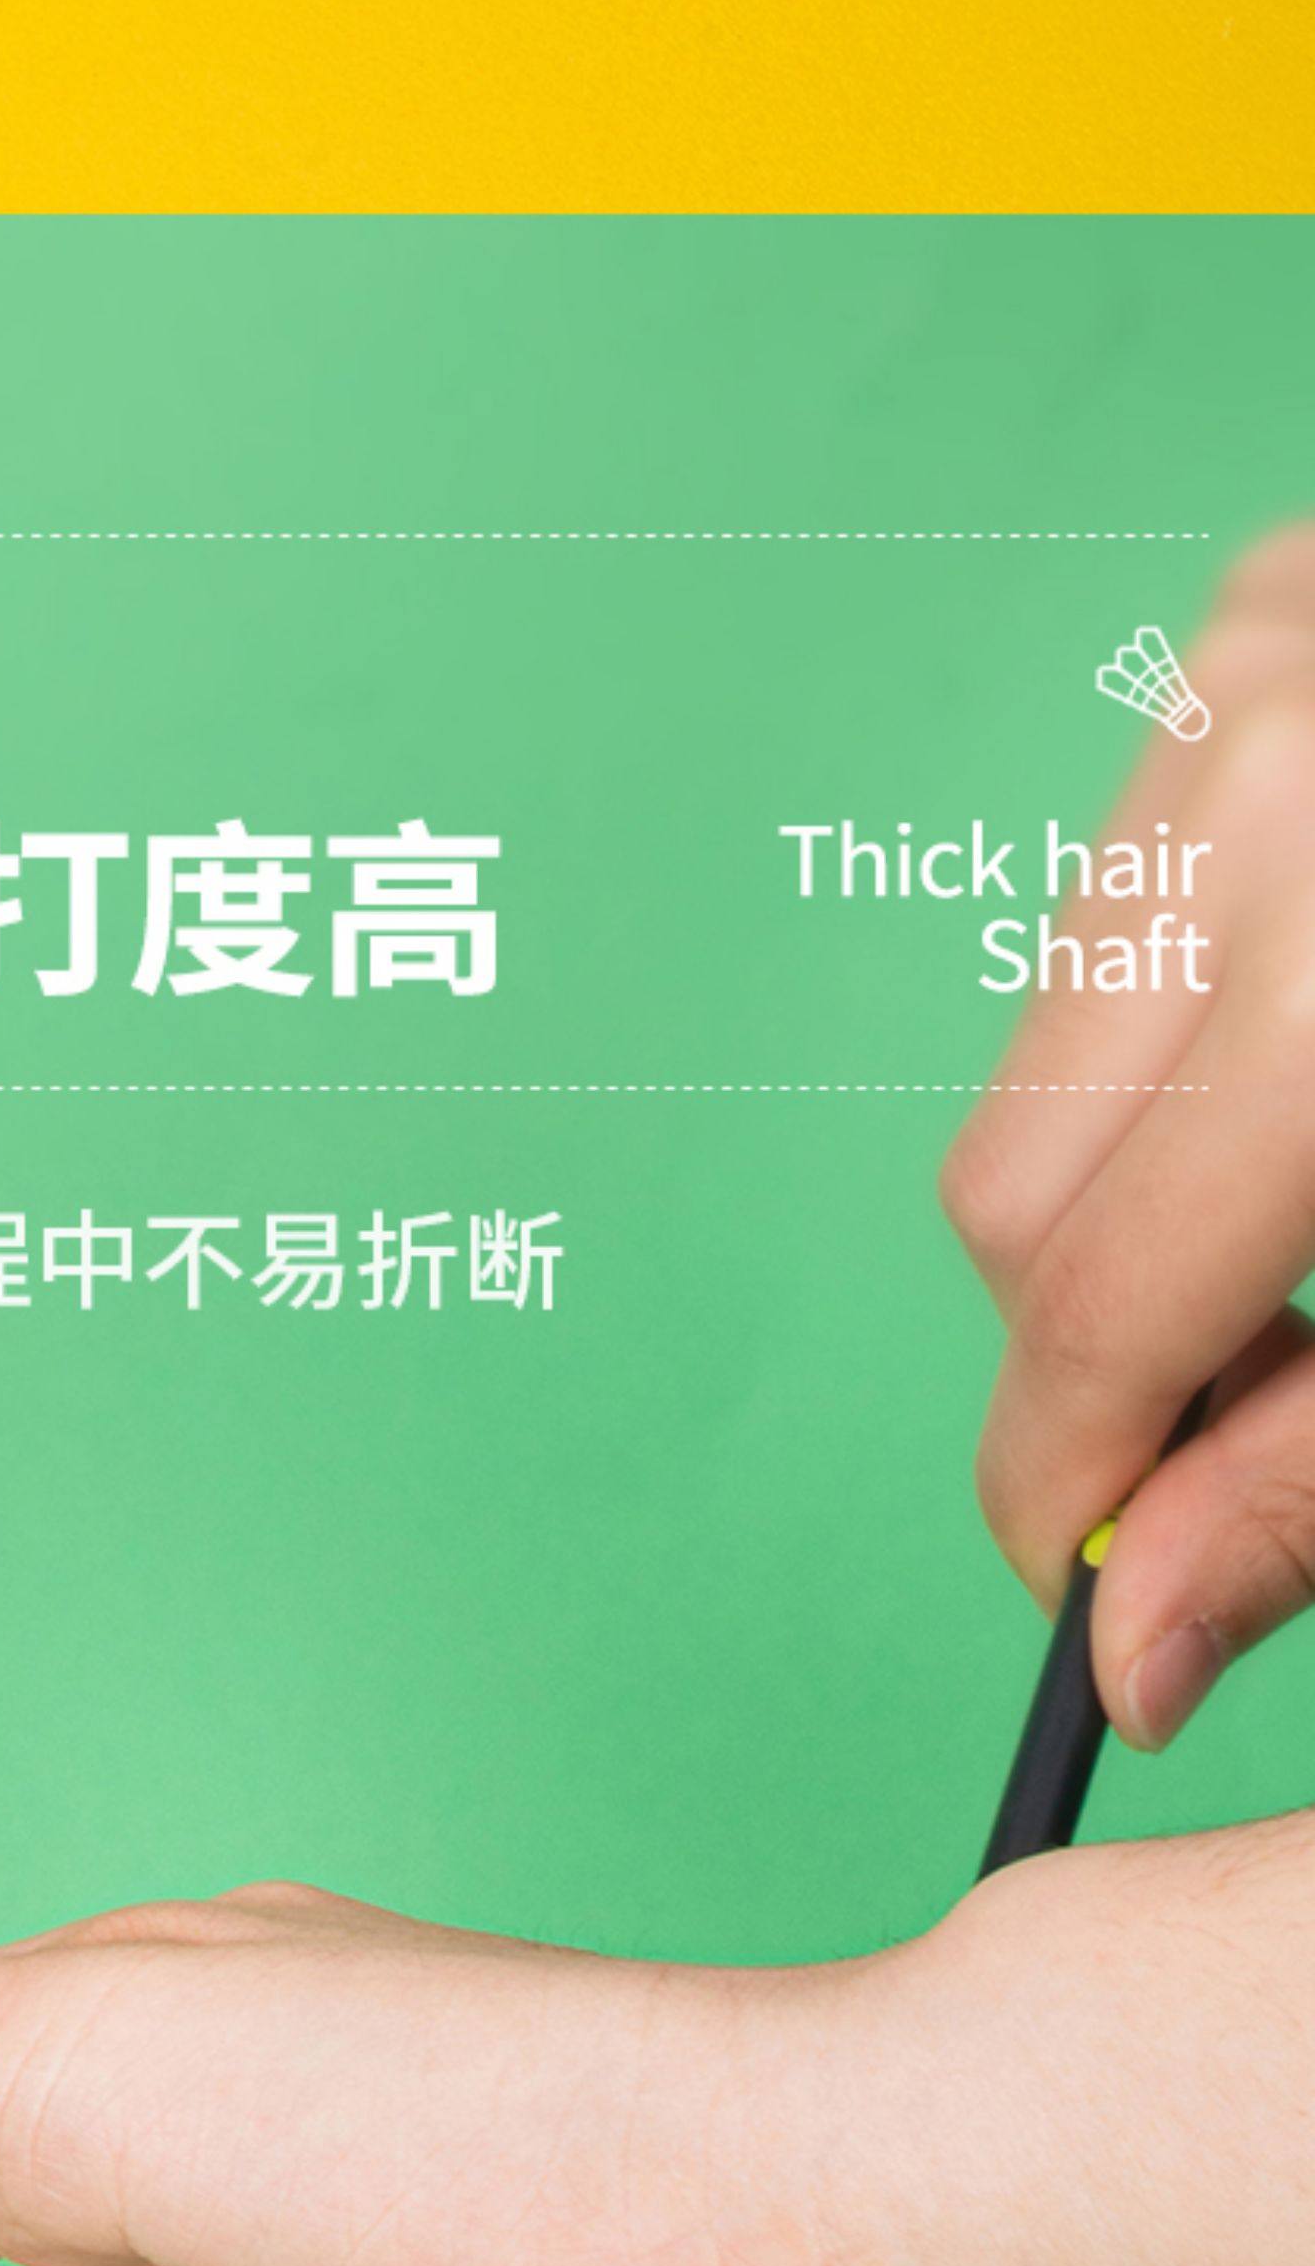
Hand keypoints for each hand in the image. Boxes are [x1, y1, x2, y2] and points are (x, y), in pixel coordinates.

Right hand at [943, 519, 1314, 1755]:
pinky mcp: (1234, 623)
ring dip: (1147, 1170)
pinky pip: (1123, 884)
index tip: (1084, 1588)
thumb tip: (1127, 1641)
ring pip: (1050, 1037)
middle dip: (1096, 1345)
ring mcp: (1224, 685)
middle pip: (1011, 1186)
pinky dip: (1199, 1006)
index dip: (1062, 1490)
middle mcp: (1247, 811)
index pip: (1089, 1310)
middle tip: (1254, 1402)